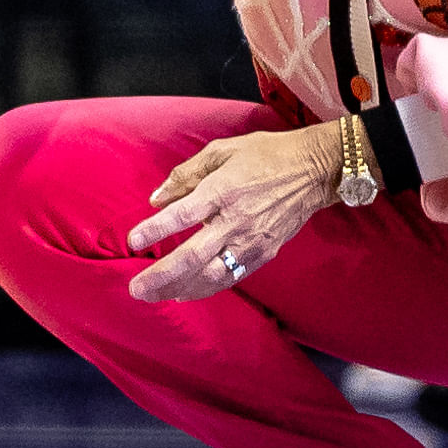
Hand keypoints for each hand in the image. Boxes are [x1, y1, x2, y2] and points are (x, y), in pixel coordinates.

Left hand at [124, 123, 343, 300]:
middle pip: (192, 257)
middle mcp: (235, 220)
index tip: (133, 241)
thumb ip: (186, 174)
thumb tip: (157, 198)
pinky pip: (231, 276)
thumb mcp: (222, 151)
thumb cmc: (266, 155)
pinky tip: (186, 292)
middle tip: (136, 289)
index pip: (182, 215)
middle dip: (161, 276)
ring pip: (211, 275)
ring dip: (180, 289)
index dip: (155, 230)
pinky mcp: (263, 252)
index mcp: (222, 191)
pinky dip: (206, 288)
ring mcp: (251, 241)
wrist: (314, 170)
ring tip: (155, 296)